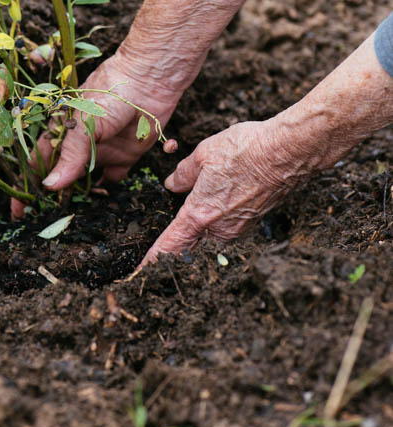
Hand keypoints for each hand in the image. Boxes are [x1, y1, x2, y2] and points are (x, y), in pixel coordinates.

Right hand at [10, 51, 181, 218]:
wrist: (150, 79)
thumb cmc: (110, 92)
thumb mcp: (85, 123)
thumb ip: (69, 155)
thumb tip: (48, 187)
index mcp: (61, 131)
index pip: (38, 163)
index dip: (27, 186)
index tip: (18, 212)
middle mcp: (79, 143)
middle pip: (60, 176)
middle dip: (52, 199)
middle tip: (45, 223)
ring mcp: (101, 151)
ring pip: (85, 183)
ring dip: (80, 198)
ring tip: (73, 219)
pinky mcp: (124, 156)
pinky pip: (113, 180)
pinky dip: (108, 192)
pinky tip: (105, 201)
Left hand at [142, 117, 304, 264]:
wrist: (287, 154)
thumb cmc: (245, 150)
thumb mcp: (203, 154)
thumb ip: (183, 174)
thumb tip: (172, 185)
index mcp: (201, 214)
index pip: (170, 244)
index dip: (152, 261)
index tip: (138, 275)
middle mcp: (220, 229)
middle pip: (189, 248)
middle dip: (173, 254)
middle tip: (156, 259)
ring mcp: (238, 229)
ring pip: (209, 239)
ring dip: (197, 237)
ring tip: (185, 235)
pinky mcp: (252, 223)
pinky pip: (226, 231)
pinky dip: (215, 227)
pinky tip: (214, 210)